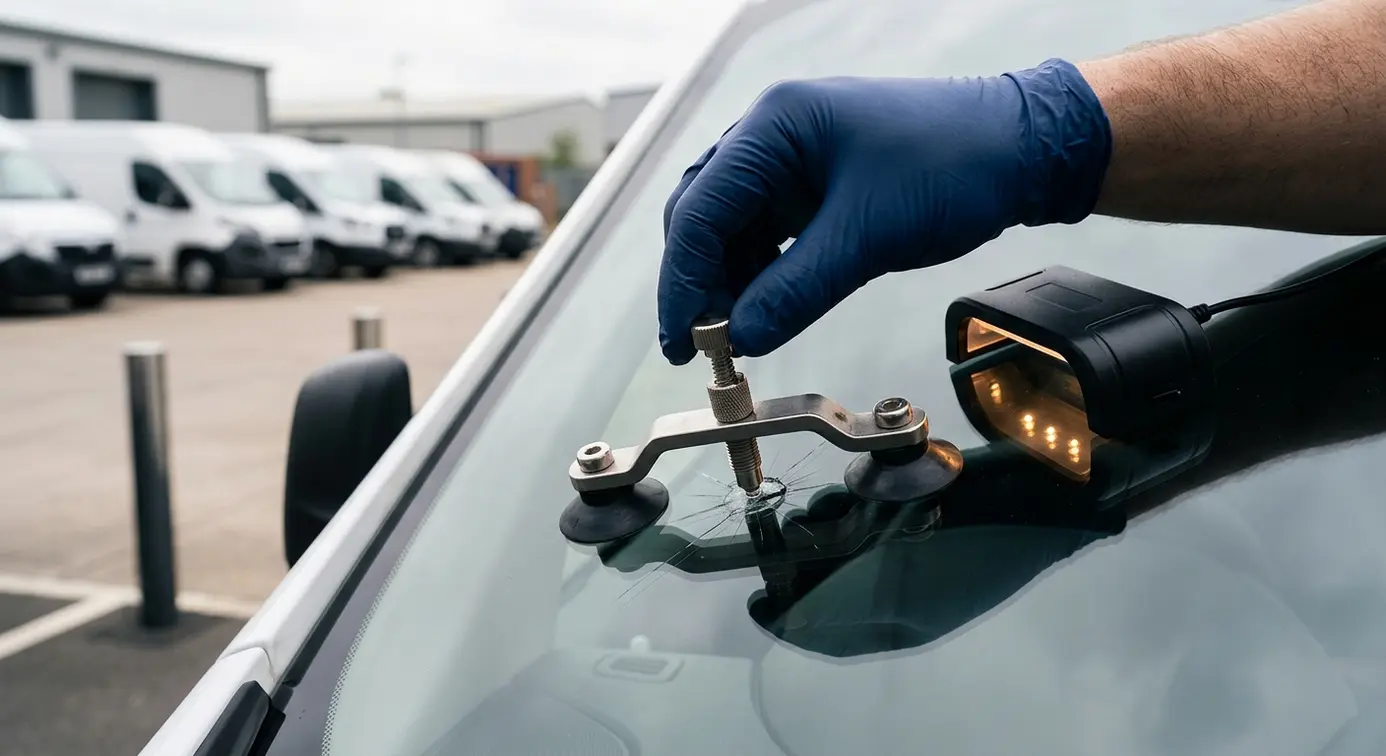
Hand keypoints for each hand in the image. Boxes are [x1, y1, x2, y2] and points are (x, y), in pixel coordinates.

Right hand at [657, 59, 1111, 363]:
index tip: (686, 338)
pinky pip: (767, 237)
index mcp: (776, 127)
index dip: (685, 280)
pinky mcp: (813, 189)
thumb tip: (742, 337)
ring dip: (728, 284)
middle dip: (698, 283)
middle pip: (704, 215)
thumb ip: (797, 290)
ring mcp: (792, 162)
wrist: (1019, 151)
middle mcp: (773, 138)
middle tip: (702, 345)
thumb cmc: (953, 165)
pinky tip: (764, 311)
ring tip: (737, 337)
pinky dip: (760, 277)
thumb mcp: (869, 236)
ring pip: (732, 230)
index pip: (701, 208)